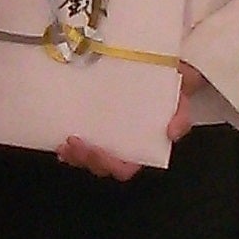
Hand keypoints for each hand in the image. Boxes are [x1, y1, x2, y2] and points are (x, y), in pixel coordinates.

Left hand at [59, 64, 204, 182]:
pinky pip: (75, 143)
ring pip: (85, 158)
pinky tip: (57, 138)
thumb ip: (181, 117)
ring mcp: (103, 138)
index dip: (110, 165)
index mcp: (140, 147)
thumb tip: (171, 133)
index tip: (99, 151)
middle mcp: (119, 147)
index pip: (124, 168)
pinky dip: (66, 145)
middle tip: (74, 143)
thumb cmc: (166, 90)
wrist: (156, 70)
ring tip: (65, 142)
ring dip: (73, 154)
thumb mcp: (180, 100)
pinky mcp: (90, 126)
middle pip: (100, 166)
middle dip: (86, 159)